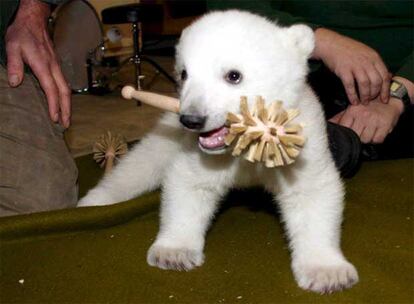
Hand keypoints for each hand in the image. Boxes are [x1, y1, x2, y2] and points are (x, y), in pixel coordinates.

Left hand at [5, 0, 70, 127]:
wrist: (34, 20)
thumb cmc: (22, 33)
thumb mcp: (12, 46)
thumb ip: (15, 65)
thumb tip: (16, 84)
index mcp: (43, 65)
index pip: (51, 89)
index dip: (54, 105)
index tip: (55, 119)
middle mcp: (54, 68)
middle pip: (64, 92)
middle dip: (66, 110)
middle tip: (66, 125)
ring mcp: (57, 67)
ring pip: (66, 89)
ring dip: (68, 105)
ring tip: (67, 118)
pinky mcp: (57, 66)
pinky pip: (64, 84)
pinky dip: (65, 96)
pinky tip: (63, 102)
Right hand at [313, 28, 390, 104]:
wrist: (331, 44)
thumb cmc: (348, 49)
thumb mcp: (366, 53)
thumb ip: (375, 64)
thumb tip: (385, 76)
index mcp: (374, 57)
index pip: (384, 76)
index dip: (385, 89)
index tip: (384, 99)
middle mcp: (366, 62)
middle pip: (376, 81)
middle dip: (374, 94)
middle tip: (371, 100)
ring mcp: (355, 66)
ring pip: (365, 84)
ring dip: (365, 96)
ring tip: (363, 102)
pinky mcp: (343, 70)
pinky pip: (350, 86)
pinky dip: (352, 95)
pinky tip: (353, 101)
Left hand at [329, 97, 403, 143]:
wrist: (391, 100)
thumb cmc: (369, 106)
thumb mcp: (353, 109)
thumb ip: (340, 117)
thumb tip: (328, 123)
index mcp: (352, 111)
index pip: (343, 127)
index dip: (344, 133)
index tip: (346, 135)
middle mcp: (363, 115)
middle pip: (354, 135)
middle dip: (356, 137)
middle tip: (360, 133)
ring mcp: (374, 120)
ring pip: (365, 139)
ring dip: (367, 139)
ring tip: (368, 132)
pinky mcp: (385, 125)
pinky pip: (377, 140)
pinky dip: (376, 139)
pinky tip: (376, 133)